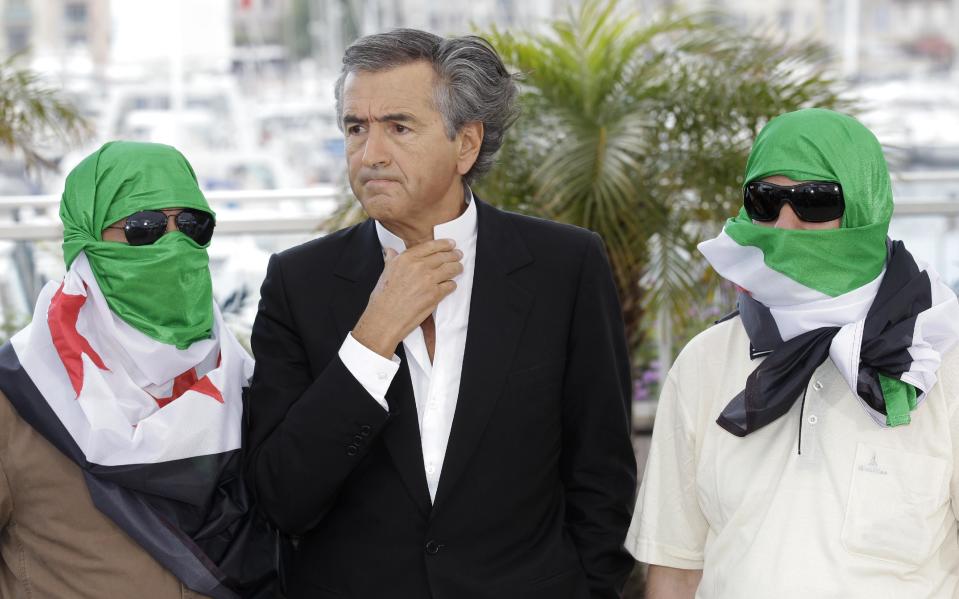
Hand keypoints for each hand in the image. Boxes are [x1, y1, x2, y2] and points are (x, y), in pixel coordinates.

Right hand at [352, 239, 462, 357]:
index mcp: (406, 259)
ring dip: (457, 268)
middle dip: (454, 255)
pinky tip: (450, 285)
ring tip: (458, 268)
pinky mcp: (435, 294)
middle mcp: (418, 266)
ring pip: (450, 269)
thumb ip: (391, 260)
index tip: (451, 244)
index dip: (444, 244)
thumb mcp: (385, 273)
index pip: (431, 246)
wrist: (384, 319)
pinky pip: (450, 285)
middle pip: (443, 256)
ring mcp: (428, 280)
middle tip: (458, 255)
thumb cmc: (382, 299)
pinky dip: (452, 285)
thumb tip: (391, 251)